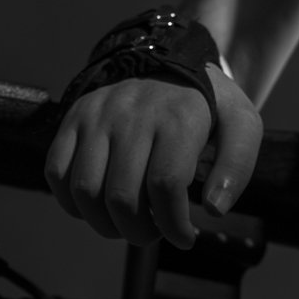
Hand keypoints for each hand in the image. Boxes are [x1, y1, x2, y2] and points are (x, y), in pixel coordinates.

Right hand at [43, 65, 263, 249]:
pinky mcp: (74, 119)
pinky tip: (98, 206)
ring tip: (126, 224)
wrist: (168, 60)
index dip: (173, 225)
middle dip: (139, 233)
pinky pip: (57, 172)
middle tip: (154, 233)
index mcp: (176, 118)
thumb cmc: (207, 106)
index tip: (184, 238)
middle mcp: (131, 114)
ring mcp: (97, 116)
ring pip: (85, 190)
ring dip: (105, 224)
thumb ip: (237, 167)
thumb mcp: (242, 126)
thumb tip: (214, 209)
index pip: (165, 186)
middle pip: (122, 197)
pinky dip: (72, 202)